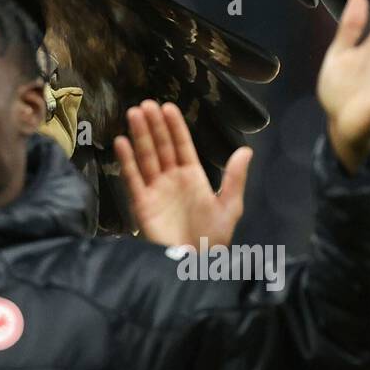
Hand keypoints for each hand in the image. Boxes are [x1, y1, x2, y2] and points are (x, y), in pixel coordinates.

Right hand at [114, 100, 251, 247]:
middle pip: (161, 146)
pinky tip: (122, 142)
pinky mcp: (141, 203)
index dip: (175, 127)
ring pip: (146, 156)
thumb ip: (235, 178)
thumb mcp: (229, 206)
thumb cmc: (213, 239)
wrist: (194, 265)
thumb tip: (246, 149)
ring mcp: (155, 190)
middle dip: (154, 125)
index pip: (182, 145)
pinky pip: (133, 178)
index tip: (168, 107)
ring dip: (140, 135)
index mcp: (192, 177)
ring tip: (134, 113)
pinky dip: (127, 160)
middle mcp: (171, 179)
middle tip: (146, 104)